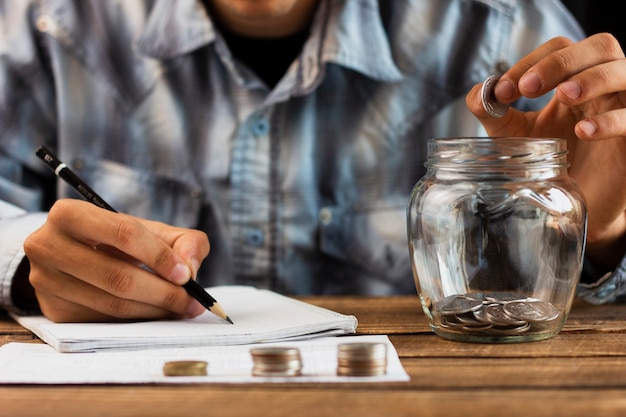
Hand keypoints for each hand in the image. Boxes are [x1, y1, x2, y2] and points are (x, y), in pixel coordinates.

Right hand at [23, 199, 209, 321]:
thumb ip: (182, 240)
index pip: (124, 233)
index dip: (159, 256)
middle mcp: (47, 246)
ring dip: (154, 310)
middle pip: (118, 276)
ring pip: (112, 304)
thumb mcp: (149, 230)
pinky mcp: (53, 310)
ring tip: (180, 309)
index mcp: (70, 214)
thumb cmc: (117, 240)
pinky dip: (137, 320)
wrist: (72, 254)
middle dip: (163, 292)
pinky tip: (155, 314)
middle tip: (191, 301)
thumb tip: (190, 267)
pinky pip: (104, 321)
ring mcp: (45, 281)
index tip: (186, 274)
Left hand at [466, 33, 625, 269]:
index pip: (561, 48)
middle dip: (561, 62)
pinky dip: (611, 119)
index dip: (532, 62)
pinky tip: (583, 131)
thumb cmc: (549, 160)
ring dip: (593, 78)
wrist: (574, 200)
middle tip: (528, 88)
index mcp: (574, 78)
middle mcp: (604, 87)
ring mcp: (624, 108)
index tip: (502, 92)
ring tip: (563, 96)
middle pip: (601, 46)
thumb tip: (478, 94)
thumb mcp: (513, 133)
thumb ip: (492, 112)